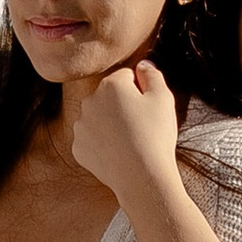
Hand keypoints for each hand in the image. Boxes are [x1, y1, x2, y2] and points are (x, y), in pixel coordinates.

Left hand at [70, 58, 182, 203]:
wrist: (142, 176)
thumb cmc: (155, 135)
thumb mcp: (163, 98)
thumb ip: (152, 74)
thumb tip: (142, 65)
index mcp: (111, 84)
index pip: (127, 77)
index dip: (141, 91)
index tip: (149, 109)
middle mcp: (89, 101)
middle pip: (109, 96)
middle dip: (122, 106)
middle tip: (141, 126)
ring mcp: (80, 126)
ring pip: (98, 118)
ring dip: (110, 124)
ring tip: (130, 141)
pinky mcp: (78, 148)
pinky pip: (91, 140)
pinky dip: (102, 144)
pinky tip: (117, 153)